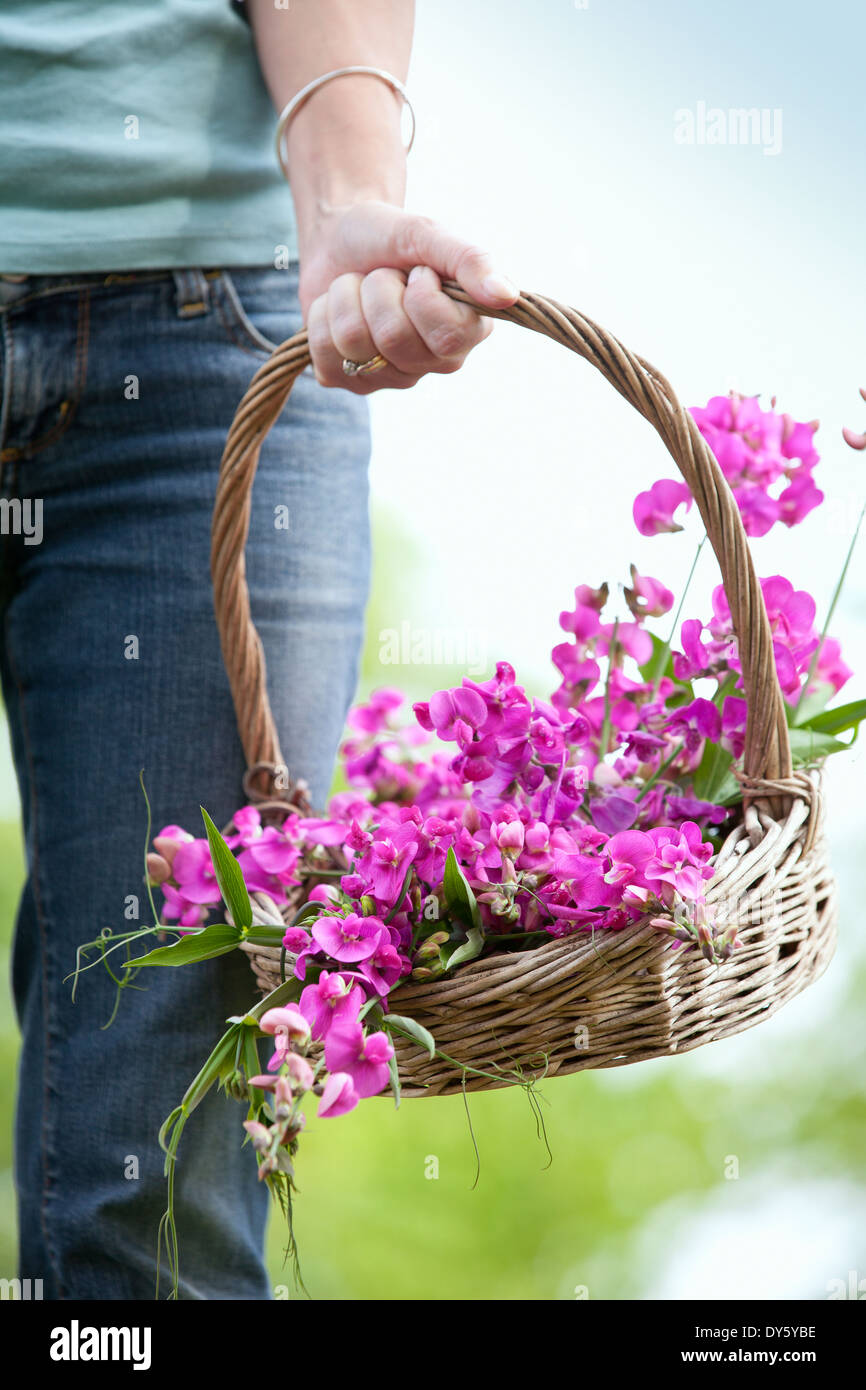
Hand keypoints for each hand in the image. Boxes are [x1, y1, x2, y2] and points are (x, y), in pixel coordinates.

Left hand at [299, 201, 519, 392]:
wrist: (337, 238)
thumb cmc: (388, 237)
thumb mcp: (427, 234)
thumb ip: (469, 260)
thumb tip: (507, 295)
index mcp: (467, 331)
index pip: (446, 334)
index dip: (420, 294)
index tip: (417, 271)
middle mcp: (432, 363)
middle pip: (394, 338)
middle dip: (378, 290)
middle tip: (382, 276)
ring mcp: (389, 378)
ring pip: (354, 344)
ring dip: (346, 298)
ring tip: (359, 289)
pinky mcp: (346, 381)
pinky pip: (325, 357)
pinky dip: (322, 318)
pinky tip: (338, 309)